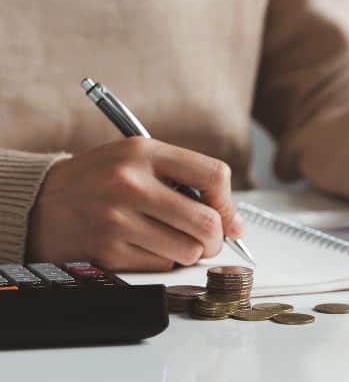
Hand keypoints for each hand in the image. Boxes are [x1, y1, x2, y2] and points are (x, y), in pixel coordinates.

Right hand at [27, 137, 243, 270]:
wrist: (41, 202)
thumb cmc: (101, 180)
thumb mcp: (139, 161)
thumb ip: (189, 182)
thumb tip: (236, 225)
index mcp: (144, 152)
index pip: (214, 175)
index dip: (228, 201)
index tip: (226, 214)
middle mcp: (130, 184)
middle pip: (206, 222)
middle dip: (216, 238)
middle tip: (210, 239)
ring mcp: (117, 220)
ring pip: (188, 250)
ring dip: (190, 252)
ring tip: (175, 240)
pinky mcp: (108, 251)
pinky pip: (161, 266)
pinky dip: (164, 262)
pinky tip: (147, 247)